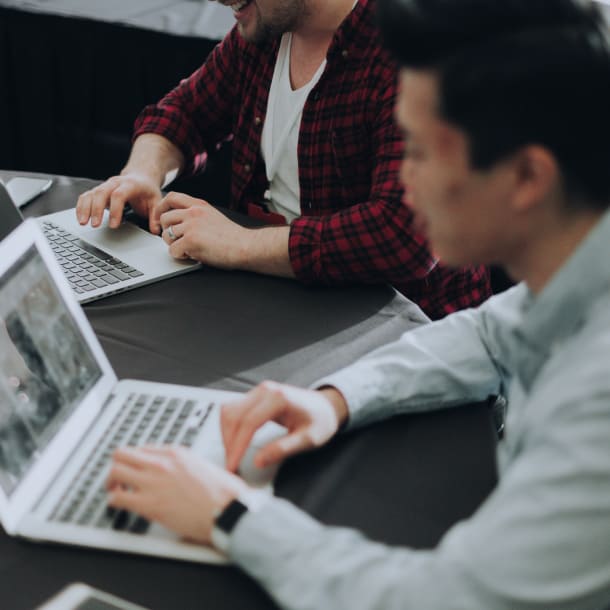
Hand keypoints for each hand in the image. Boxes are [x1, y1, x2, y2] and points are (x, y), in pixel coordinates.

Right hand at [76, 173, 162, 232]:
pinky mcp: (98, 190)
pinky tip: (81, 218)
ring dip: (85, 208)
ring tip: (83, 223)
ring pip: (91, 193)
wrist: (140, 176)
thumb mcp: (156, 201)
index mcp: (130, 184)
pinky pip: (86, 196)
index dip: (115, 210)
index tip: (113, 225)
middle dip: (96, 209)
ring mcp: (105, 186)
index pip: (119, 195)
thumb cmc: (147, 190)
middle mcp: (115, 183)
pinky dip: (81, 206)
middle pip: (101, 193)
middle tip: (95, 225)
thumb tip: (156, 230)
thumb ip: (156, 216)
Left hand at [106, 446, 248, 543]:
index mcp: (176, 453)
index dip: (136, 460)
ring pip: (115, 472)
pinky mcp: (149, 504)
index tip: (136, 468)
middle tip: (118, 477)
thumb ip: (187, 464)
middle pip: (122, 454)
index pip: (143, 448)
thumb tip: (181, 470)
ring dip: (111, 482)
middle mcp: (161, 463)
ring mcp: (153, 482)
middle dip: (117, 465)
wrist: (227, 509)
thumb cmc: (224, 492)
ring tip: (115, 490)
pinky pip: (118, 498)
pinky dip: (114, 501)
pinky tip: (118, 504)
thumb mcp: (204, 465)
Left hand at [156, 192, 251, 266]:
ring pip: (166, 235)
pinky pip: (172, 250)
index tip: (161, 218)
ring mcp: (191, 226)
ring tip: (189, 249)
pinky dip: (180, 256)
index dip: (162, 208)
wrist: (246, 246)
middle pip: (165, 218)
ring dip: (174, 245)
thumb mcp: (214, 216)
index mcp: (199, 205)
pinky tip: (192, 255)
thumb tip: (181, 223)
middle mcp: (193, 213)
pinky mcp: (190, 241)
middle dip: (167, 231)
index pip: (172, 197)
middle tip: (177, 241)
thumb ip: (197, 215)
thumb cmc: (234, 237)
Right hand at [221, 381, 348, 472]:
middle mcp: (265, 390)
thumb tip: (258, 461)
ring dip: (226, 434)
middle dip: (229, 442)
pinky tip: (234, 442)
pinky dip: (230, 426)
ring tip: (232, 456)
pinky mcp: (256, 396)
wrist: (326, 406)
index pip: (249, 422)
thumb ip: (282, 449)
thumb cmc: (320, 421)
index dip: (238, 446)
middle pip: (234, 415)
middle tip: (231, 466)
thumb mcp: (307, 439)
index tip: (233, 465)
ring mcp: (259, 391)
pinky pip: (234, 409)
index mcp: (279, 398)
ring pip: (229, 410)